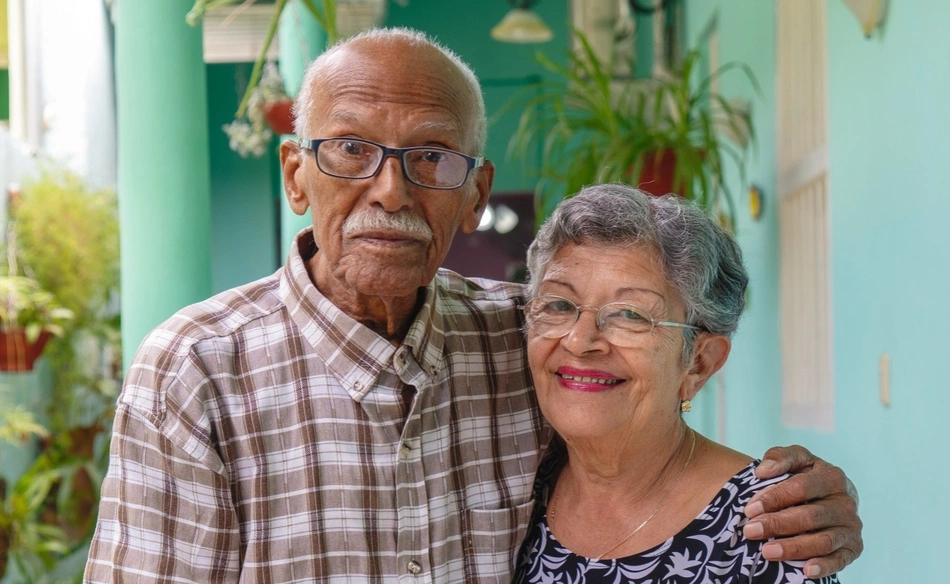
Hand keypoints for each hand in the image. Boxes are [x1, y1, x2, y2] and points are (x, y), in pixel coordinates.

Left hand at [743, 445, 862, 578]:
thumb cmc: (806, 477)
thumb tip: (763, 471)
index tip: (750, 509)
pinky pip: (839, 560)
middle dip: (777, 524)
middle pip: (810, 516)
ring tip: (767, 552)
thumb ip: (779, 457)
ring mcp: (850, 526)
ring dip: (793, 548)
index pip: (800, 487)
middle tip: (751, 531)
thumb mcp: (795, 459)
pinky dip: (824, 566)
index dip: (774, 498)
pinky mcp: (853, 547)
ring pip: (823, 540)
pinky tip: (805, 570)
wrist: (828, 496)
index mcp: (831, 476)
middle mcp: (845, 502)